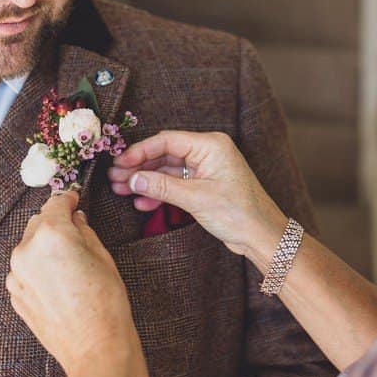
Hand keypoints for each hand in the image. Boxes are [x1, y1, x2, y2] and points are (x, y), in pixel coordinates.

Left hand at [7, 191, 141, 375]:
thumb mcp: (103, 256)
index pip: (56, 203)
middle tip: (76, 231)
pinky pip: (25, 270)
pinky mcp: (15, 294)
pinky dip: (38, 268)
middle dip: (56, 223)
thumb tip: (76, 219)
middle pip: (39, 222)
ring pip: (29, 246)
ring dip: (45, 246)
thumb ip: (84, 231)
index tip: (74, 199)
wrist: (94, 348)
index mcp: (51, 234)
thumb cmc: (105, 304)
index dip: (67, 198)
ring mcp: (17, 274)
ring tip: (68, 262)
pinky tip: (59, 281)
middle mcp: (27, 250)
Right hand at [108, 131, 287, 269]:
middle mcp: (208, 152)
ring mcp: (206, 169)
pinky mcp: (204, 185)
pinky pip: (176, 184)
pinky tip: (142, 203)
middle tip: (114, 178)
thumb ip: (162, 186)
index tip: (119, 163)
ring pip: (167, 170)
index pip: (167, 141)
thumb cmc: (239, 213)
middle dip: (139, 168)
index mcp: (210, 145)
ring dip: (145, 181)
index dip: (140, 151)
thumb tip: (133, 179)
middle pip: (164, 154)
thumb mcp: (196, 198)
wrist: (262, 236)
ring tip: (121, 190)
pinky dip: (159, 192)